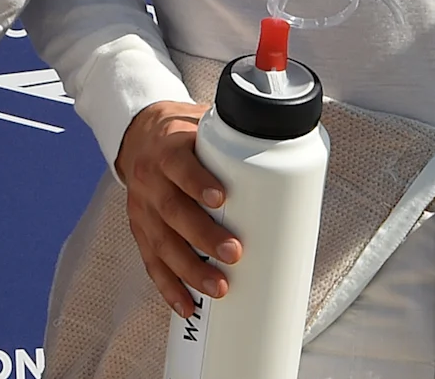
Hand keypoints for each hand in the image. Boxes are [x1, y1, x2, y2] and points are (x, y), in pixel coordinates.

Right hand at [116, 98, 236, 318]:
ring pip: (162, 243)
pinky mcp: (140, 231)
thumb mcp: (204, 129)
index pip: (178, 164)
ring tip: (218, 287)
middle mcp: (151, 180)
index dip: (197, 182)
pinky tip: (187, 305)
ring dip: (189, 269)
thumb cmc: (185, 139)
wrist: (142, 137)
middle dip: (202, 235)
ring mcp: (143, 208)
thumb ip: (237, 145)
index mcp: (169, 151)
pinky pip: (152, 263)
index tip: (221, 198)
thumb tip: (294, 167)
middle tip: (234, 252)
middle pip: (172, 210)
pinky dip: (168, 287)